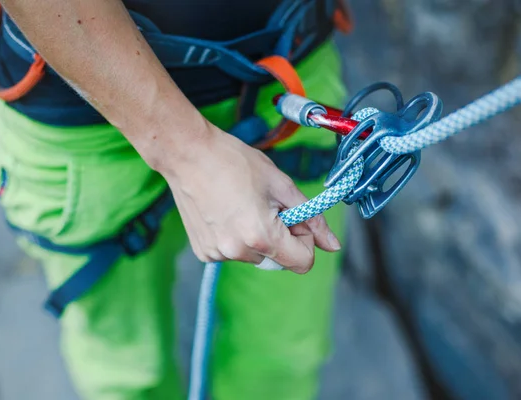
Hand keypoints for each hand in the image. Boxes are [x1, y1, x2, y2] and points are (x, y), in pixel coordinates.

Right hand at [160, 123, 341, 273]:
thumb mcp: (281, 184)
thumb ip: (311, 217)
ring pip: (255, 257)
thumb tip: (334, 246)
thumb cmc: (233, 162)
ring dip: (257, 238)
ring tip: (241, 206)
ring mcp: (217, 254)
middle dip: (281, 239)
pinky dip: (236, 238)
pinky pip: (232, 253)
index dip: (305, 240)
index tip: (293, 218)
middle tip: (266, 207)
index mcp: (262, 236)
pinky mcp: (203, 252)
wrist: (187, 154)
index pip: (302, 263)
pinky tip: (225, 213)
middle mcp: (238, 252)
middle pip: (278, 260)